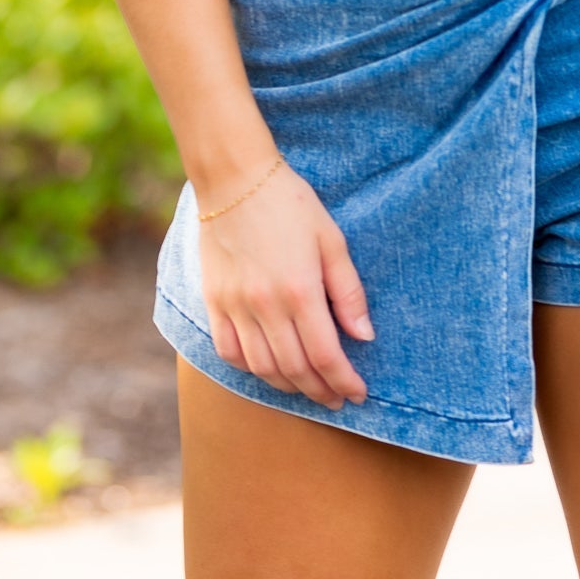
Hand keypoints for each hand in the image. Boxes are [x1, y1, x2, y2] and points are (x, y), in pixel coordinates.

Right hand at [197, 160, 373, 409]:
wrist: (235, 179)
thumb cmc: (291, 203)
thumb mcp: (331, 239)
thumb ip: (348, 291)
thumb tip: (365, 336)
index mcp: (300, 290)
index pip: (326, 356)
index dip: (344, 381)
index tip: (359, 393)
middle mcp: (266, 306)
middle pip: (295, 369)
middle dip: (320, 391)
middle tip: (337, 399)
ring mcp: (236, 306)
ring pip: (262, 368)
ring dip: (288, 386)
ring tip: (308, 388)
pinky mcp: (214, 302)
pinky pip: (229, 351)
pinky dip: (250, 369)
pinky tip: (267, 369)